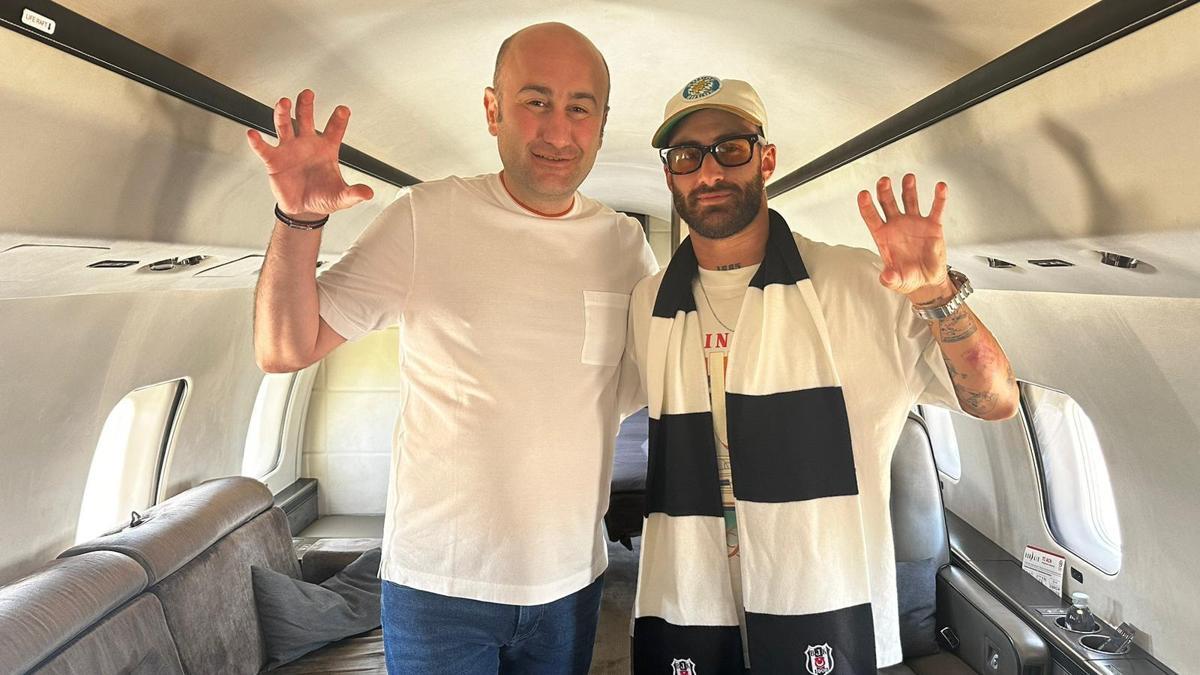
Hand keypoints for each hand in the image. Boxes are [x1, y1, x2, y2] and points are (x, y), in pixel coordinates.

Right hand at [247, 89, 373, 219]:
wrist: (304, 208)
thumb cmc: (323, 196)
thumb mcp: (341, 197)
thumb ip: (354, 194)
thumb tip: (367, 193)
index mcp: (326, 148)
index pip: (334, 130)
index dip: (339, 120)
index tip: (343, 109)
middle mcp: (307, 144)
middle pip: (306, 119)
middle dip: (306, 105)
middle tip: (308, 94)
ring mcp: (289, 149)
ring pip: (285, 126)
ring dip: (283, 114)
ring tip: (283, 102)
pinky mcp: (274, 160)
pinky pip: (264, 149)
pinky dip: (257, 142)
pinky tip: (253, 134)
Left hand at [856, 174, 950, 303]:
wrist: (927, 280)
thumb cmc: (907, 278)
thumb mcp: (897, 282)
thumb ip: (890, 279)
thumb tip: (886, 277)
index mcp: (883, 236)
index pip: (871, 217)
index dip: (866, 206)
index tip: (863, 194)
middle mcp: (897, 225)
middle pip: (887, 203)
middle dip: (884, 191)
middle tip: (883, 181)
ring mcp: (914, 223)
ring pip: (909, 200)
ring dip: (908, 188)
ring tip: (908, 178)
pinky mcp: (932, 225)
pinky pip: (936, 208)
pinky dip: (939, 197)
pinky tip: (940, 187)